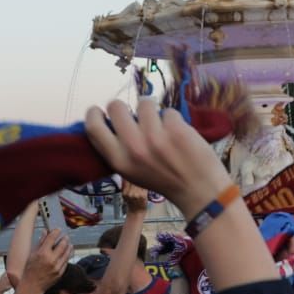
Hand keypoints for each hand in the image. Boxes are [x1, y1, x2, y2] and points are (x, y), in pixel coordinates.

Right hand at [19, 229, 72, 293]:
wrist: (32, 286)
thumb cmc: (30, 270)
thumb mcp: (32, 254)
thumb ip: (40, 242)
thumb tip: (45, 231)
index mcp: (42, 253)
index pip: (52, 238)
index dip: (56, 232)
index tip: (58, 230)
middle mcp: (51, 259)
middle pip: (62, 244)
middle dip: (65, 238)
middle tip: (65, 236)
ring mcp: (57, 267)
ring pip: (67, 253)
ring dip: (69, 246)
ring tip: (69, 243)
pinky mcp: (60, 273)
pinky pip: (66, 261)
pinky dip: (68, 255)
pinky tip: (68, 252)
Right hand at [85, 99, 231, 217]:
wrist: (199, 190)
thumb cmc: (163, 179)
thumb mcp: (132, 171)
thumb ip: (119, 149)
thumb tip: (109, 120)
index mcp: (119, 161)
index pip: (94, 127)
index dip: (94, 114)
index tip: (99, 110)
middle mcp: (133, 148)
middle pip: (116, 106)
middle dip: (124, 106)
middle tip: (134, 116)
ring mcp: (155, 137)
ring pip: (145, 103)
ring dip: (153, 112)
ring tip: (161, 128)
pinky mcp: (176, 129)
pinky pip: (168, 111)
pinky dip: (174, 120)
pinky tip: (178, 135)